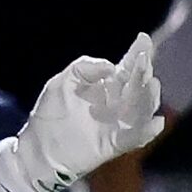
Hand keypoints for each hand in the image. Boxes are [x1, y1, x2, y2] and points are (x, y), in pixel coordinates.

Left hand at [0, 33, 163, 191]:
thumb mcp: (61, 83)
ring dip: (150, 98)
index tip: (143, 40)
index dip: (137, 55)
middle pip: (138, 86)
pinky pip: (135, 138)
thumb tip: (111, 67)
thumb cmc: (48, 116)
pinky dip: (146, 131)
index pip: (127, 69)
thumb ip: (84, 67)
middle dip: (143, 73)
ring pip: (142, 109)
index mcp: (107, 87)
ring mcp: (118, 125)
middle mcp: (117, 104)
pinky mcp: (114, 145)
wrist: (35, 150)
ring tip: (151, 84)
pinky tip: (156, 123)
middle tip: (144, 60)